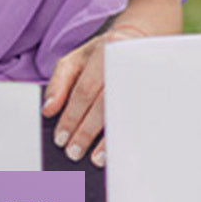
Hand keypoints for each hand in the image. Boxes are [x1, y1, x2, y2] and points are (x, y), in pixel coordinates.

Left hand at [41, 24, 148, 168]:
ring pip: (123, 112)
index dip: (71, 116)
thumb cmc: (100, 55)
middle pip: (104, 103)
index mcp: (104, 51)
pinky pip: (138, 118)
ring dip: (107, 139)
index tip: (60, 138)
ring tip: (94, 158)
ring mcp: (142, 77)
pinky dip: (125, 136)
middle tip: (73, 151)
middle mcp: (126, 63)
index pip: (85, 89)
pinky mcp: (152, 91)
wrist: (135, 43)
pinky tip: (116, 149)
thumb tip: (48, 110)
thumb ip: (58, 83)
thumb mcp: (75, 60)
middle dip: (86, 131)